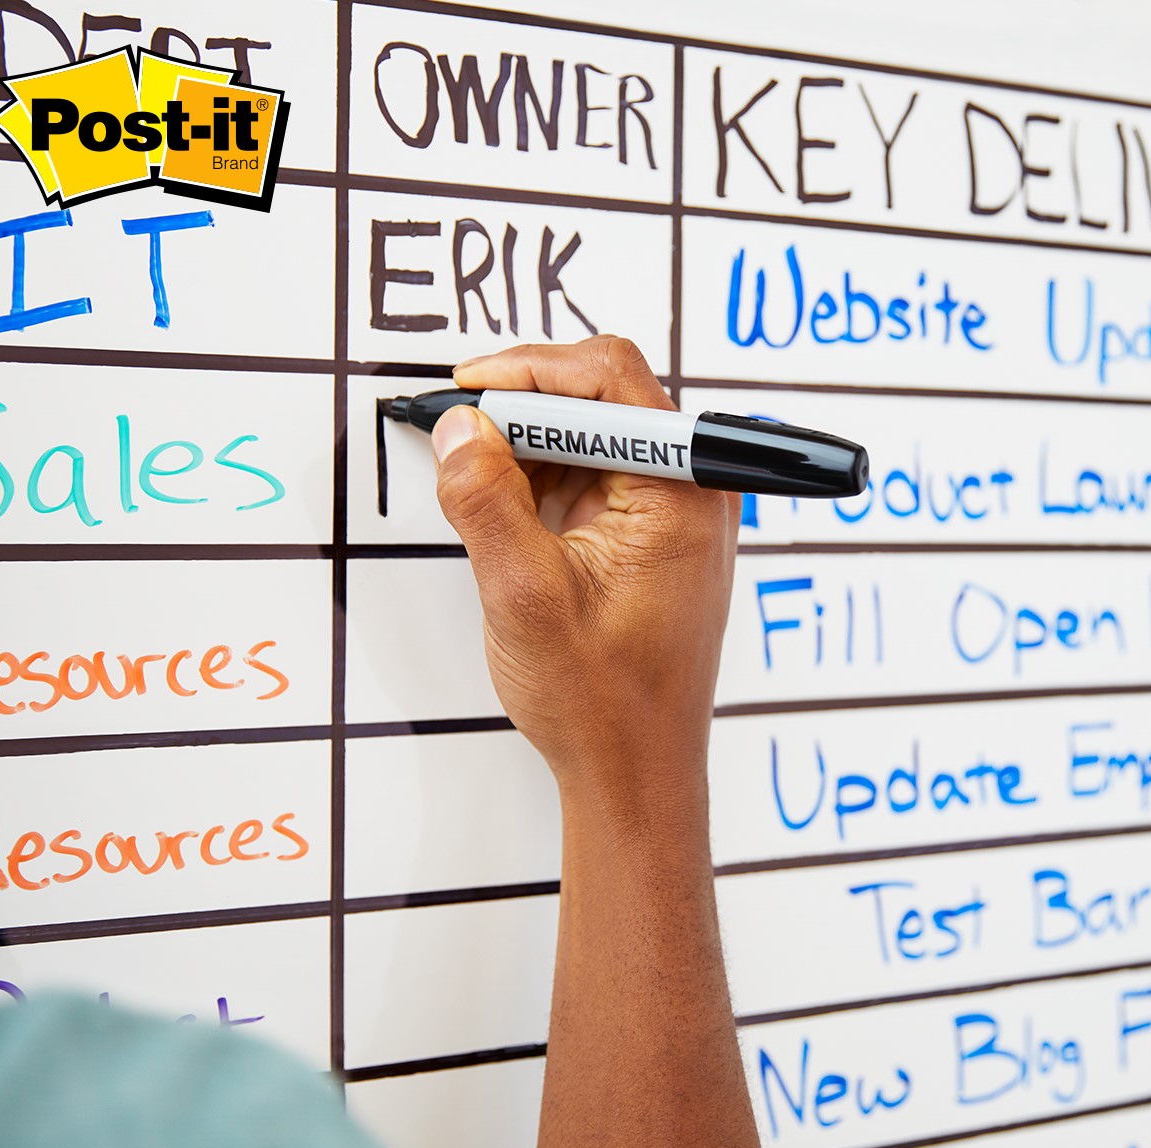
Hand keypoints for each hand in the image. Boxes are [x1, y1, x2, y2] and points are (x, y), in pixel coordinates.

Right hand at [432, 337, 739, 800]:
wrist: (633, 773)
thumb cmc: (604, 705)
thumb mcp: (525, 598)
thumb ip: (487, 503)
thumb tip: (458, 430)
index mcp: (682, 496)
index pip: (613, 379)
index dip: (531, 371)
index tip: (468, 392)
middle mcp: (692, 495)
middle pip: (605, 398)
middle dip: (525, 408)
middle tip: (460, 436)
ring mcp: (674, 516)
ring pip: (594, 436)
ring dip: (529, 448)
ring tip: (478, 485)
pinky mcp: (651, 538)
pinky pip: (595, 478)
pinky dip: (544, 482)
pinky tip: (507, 514)